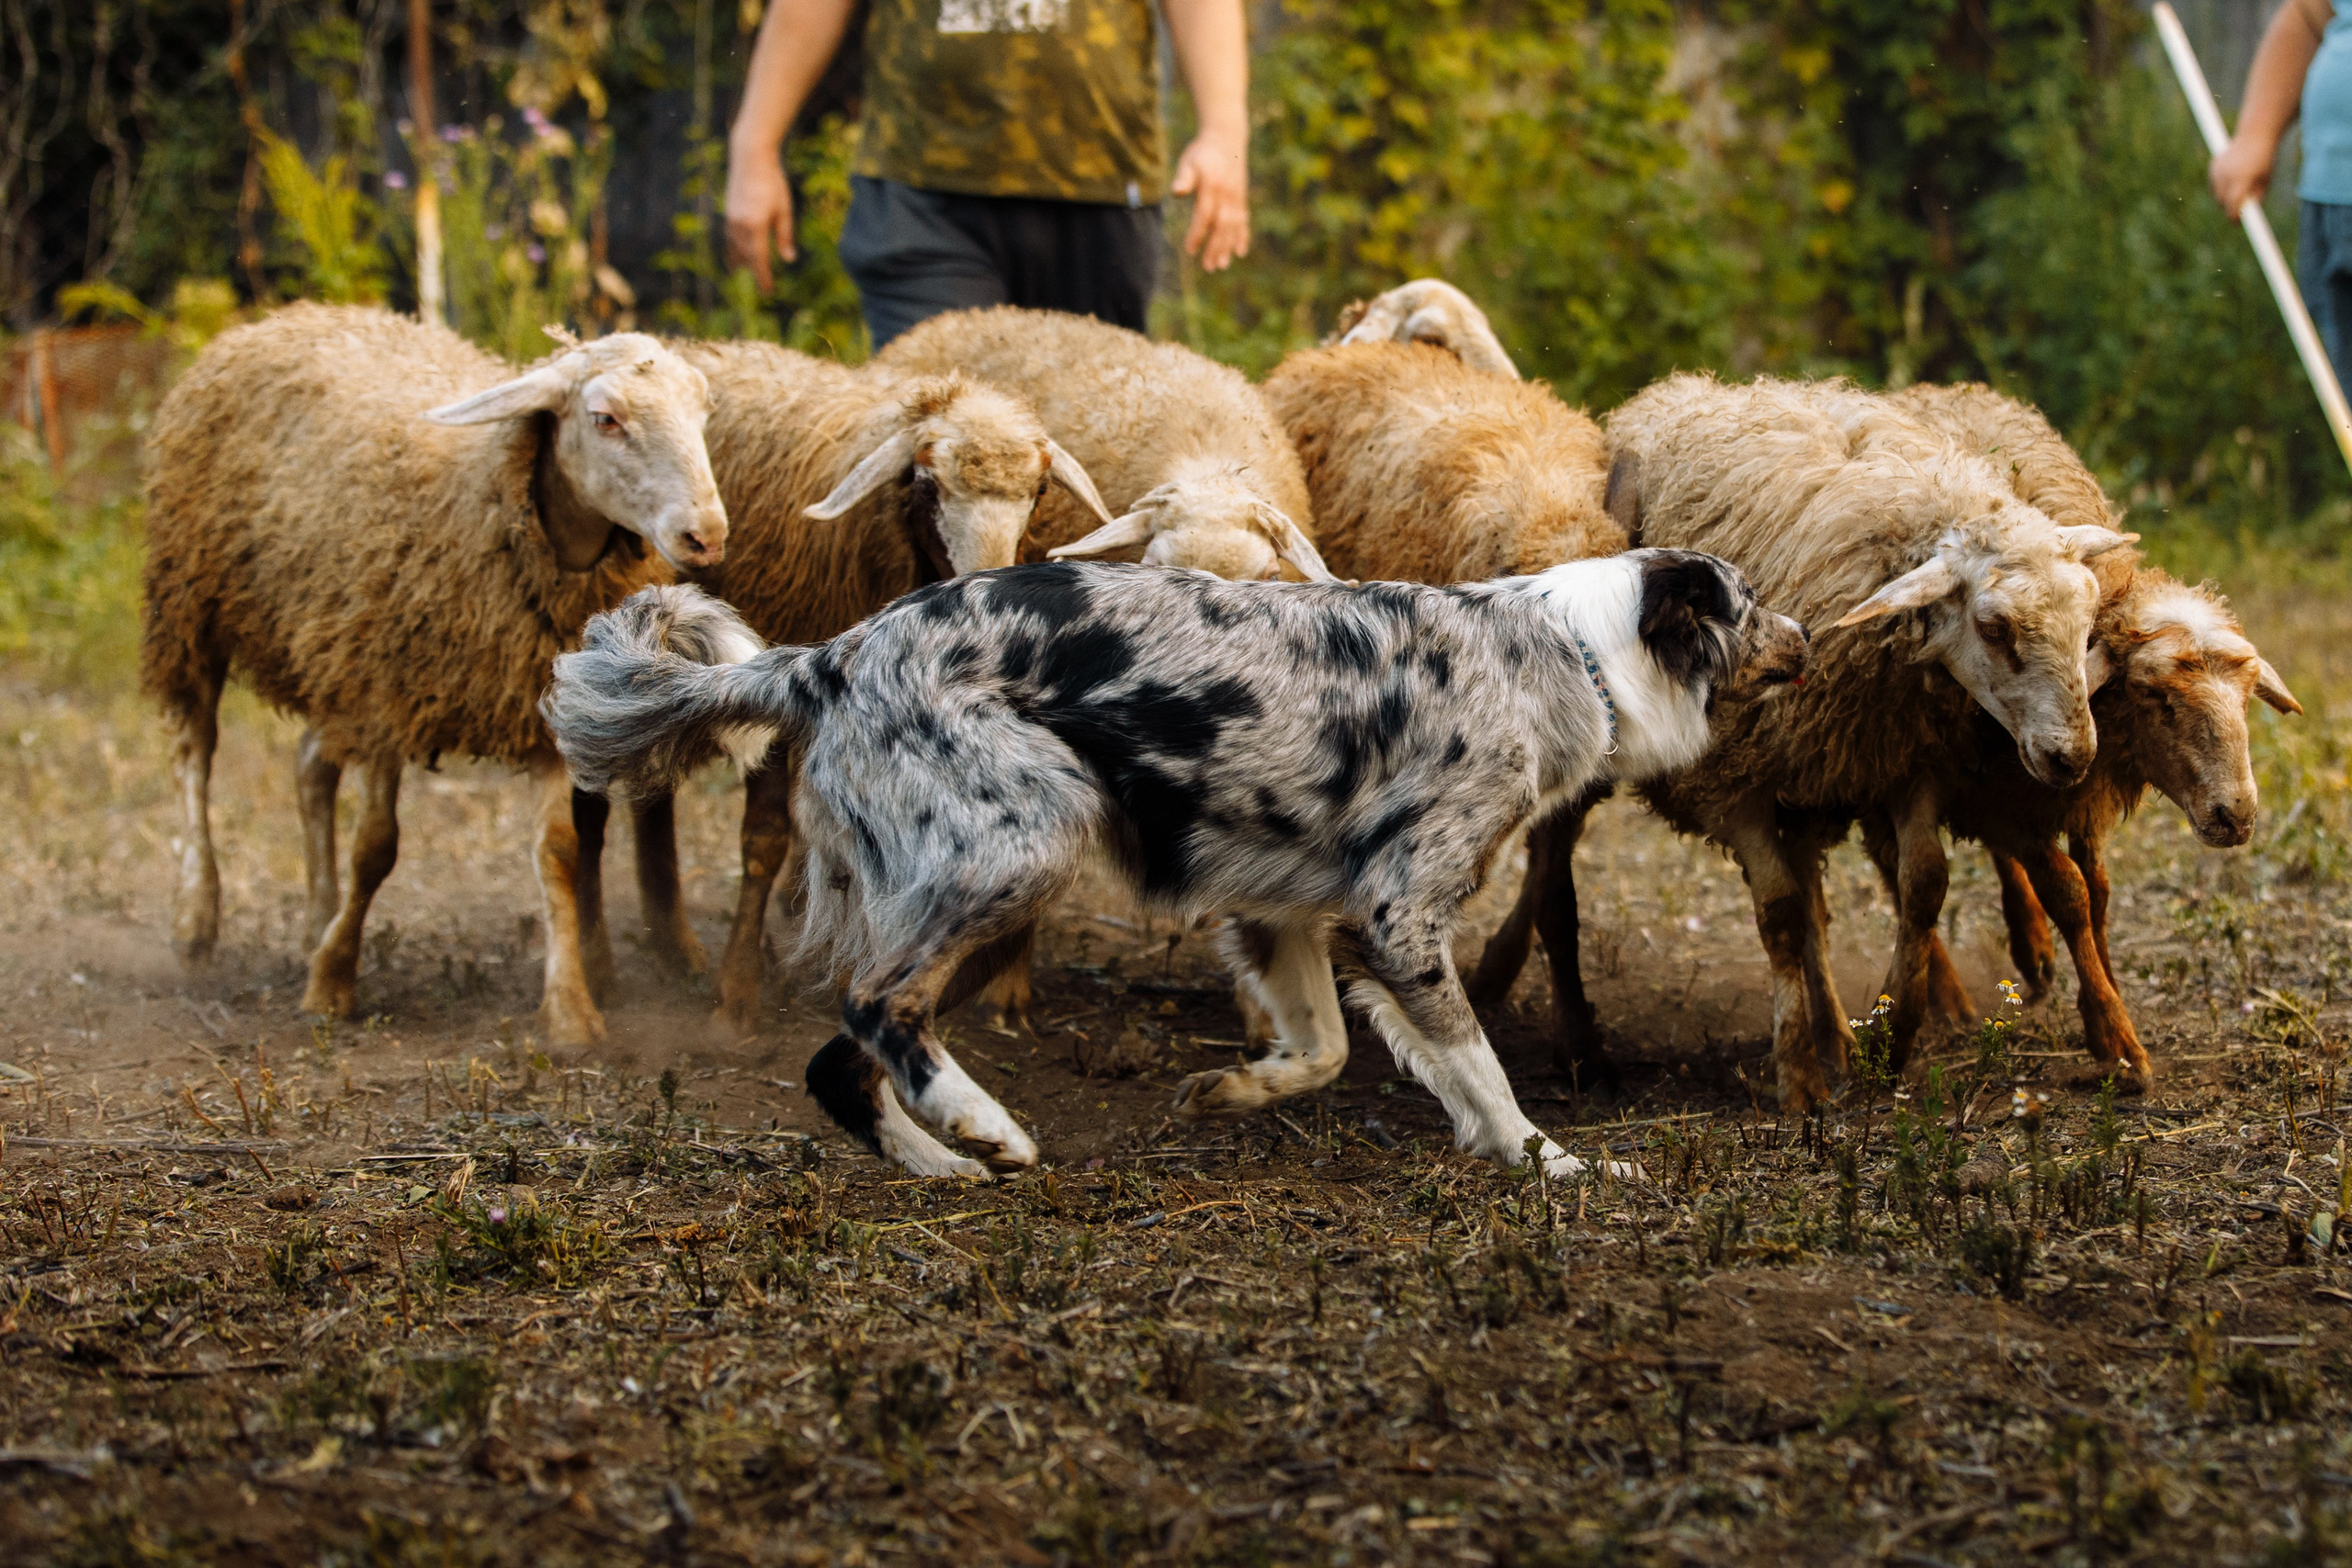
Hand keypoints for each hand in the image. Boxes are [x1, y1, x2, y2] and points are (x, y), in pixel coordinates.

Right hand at [725, 143, 795, 288]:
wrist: (750, 157)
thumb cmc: (773, 182)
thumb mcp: (785, 209)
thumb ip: (785, 236)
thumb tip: (788, 260)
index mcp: (756, 226)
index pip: (760, 260)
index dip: (764, 277)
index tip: (768, 292)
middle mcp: (740, 226)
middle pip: (747, 257)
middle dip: (755, 273)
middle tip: (764, 288)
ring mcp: (731, 219)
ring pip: (736, 249)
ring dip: (743, 263)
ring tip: (747, 275)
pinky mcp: (728, 213)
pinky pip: (731, 239)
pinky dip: (735, 250)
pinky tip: (738, 255)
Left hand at [1172, 131, 1248, 271]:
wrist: (1226, 138)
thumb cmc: (1202, 152)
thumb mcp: (1189, 161)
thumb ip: (1184, 178)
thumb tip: (1176, 191)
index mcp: (1212, 187)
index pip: (1204, 215)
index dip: (1197, 233)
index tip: (1189, 250)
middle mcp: (1227, 194)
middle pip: (1222, 226)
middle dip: (1216, 248)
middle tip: (1209, 267)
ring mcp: (1236, 197)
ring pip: (1234, 226)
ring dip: (1229, 247)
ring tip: (1223, 265)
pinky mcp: (1241, 198)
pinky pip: (1243, 220)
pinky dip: (1242, 236)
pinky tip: (1240, 252)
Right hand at [2210, 134, 2274, 220]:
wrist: (2255, 134)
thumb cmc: (2264, 159)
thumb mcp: (2265, 180)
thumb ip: (2256, 197)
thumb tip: (2247, 214)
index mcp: (2241, 180)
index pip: (2232, 206)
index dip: (2234, 217)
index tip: (2237, 223)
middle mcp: (2226, 176)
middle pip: (2221, 201)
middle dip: (2228, 206)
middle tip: (2238, 208)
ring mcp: (2217, 170)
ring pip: (2216, 193)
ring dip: (2224, 196)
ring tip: (2238, 187)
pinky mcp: (2213, 166)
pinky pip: (2214, 183)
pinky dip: (2221, 184)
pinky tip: (2233, 175)